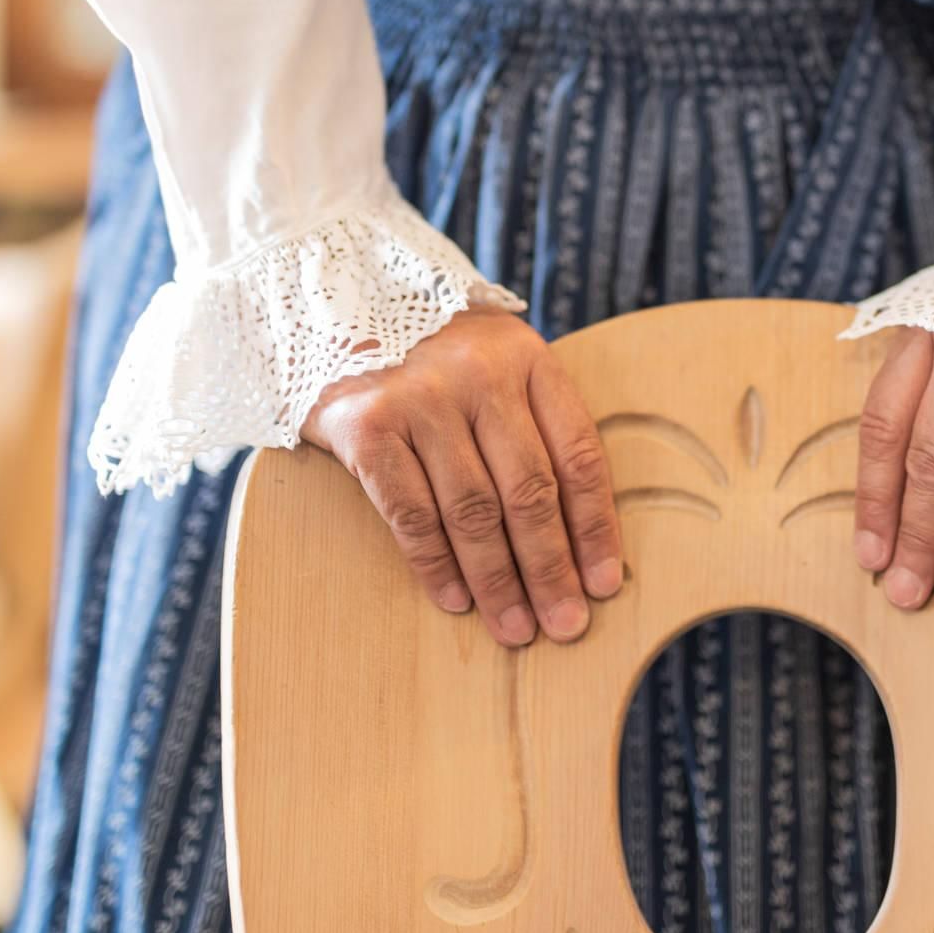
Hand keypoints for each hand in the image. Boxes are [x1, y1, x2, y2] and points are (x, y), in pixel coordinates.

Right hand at [301, 306, 621, 646]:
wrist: (330, 304)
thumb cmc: (431, 353)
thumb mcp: (495, 362)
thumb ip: (534, 421)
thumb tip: (577, 532)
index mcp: (527, 359)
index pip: (577, 454)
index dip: (595, 527)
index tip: (603, 583)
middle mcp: (479, 375)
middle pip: (529, 491)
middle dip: (551, 569)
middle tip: (565, 624)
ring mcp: (420, 399)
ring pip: (473, 511)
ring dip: (497, 580)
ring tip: (515, 627)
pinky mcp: (367, 426)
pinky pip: (411, 513)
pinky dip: (436, 564)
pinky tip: (455, 599)